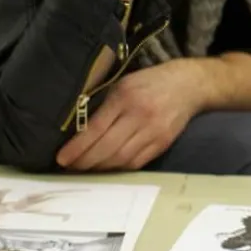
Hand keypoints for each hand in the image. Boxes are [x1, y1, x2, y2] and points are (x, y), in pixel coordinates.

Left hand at [56, 60, 206, 171]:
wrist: (189, 84)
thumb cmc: (150, 82)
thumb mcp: (124, 84)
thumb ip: (104, 105)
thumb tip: (78, 131)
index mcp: (126, 96)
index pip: (96, 128)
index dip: (77, 147)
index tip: (61, 158)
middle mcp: (140, 115)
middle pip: (108, 148)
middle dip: (85, 162)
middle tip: (71, 167)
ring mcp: (154, 131)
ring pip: (121, 159)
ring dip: (100, 168)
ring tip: (86, 168)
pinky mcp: (163, 143)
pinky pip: (137, 163)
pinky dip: (119, 168)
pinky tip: (108, 166)